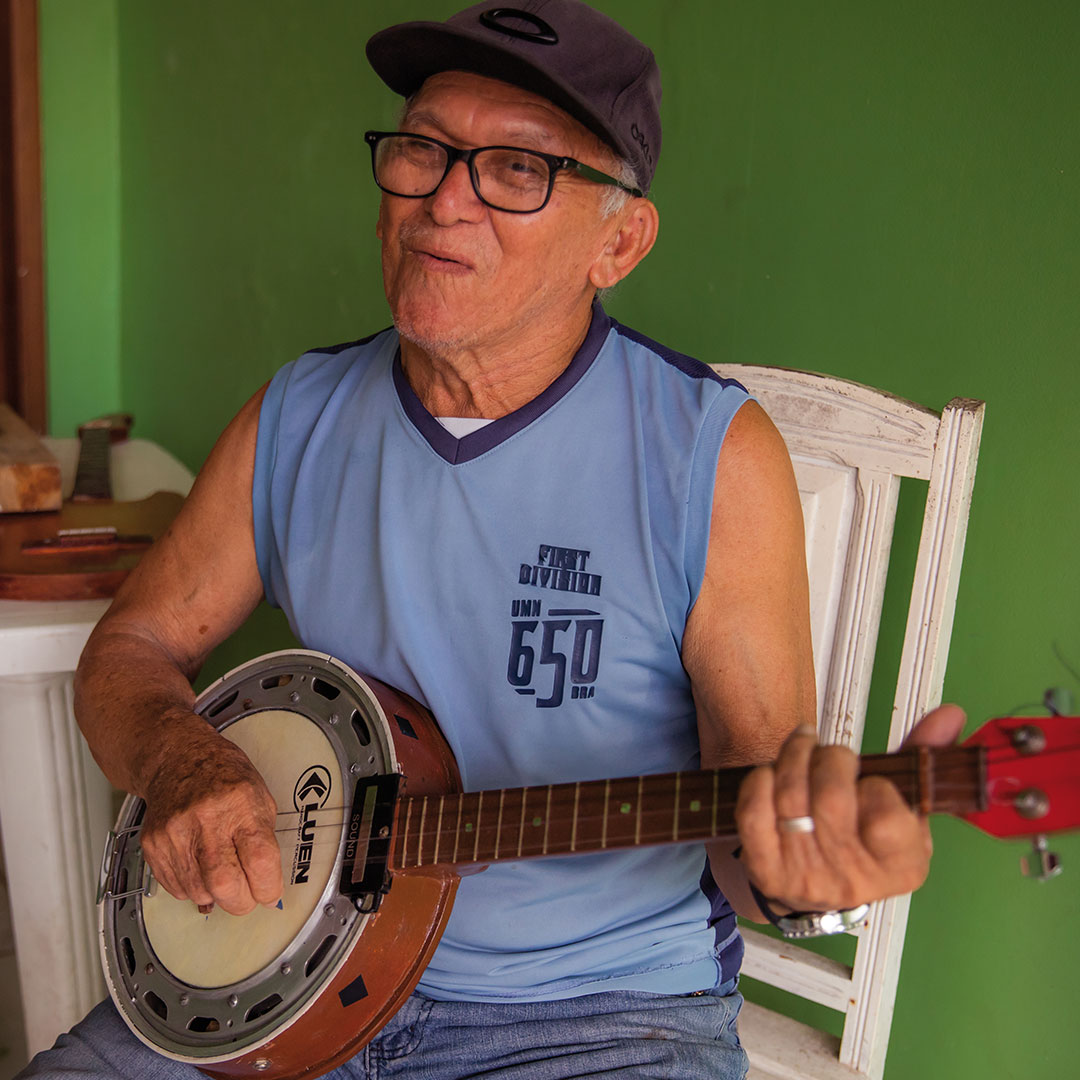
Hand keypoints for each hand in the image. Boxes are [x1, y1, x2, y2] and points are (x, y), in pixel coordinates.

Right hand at [139, 723, 282, 915]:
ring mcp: (175, 833)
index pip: (260, 859)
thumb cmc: (223, 775)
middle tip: (248, 896)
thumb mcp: (259, 796)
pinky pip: (176, 888)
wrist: (177, 758)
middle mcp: (206, 818)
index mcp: (240, 803)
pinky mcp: (153, 845)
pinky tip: (200, 868)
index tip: (271, 893)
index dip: (269, 886)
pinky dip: (194, 887)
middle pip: (225, 884)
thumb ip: (265, 839)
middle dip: (241, 902)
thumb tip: (268, 885)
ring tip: (223, 874)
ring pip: (199, 892)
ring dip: (217, 895)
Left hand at [735, 704, 966, 913]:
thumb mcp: (905, 806)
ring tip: (802, 744)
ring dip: (795, 755)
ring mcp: (806, 877)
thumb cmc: (866, 840)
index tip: (872, 782)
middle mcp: (854, 878)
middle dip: (830, 758)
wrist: (818, 890)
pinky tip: (773, 772)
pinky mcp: (766, 870)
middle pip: (832, 797)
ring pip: (791, 796)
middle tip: (830, 753)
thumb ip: (923, 757)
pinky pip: (754, 812)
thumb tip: (949, 713)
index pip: (886, 817)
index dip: (876, 787)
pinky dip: (761, 780)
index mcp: (902, 866)